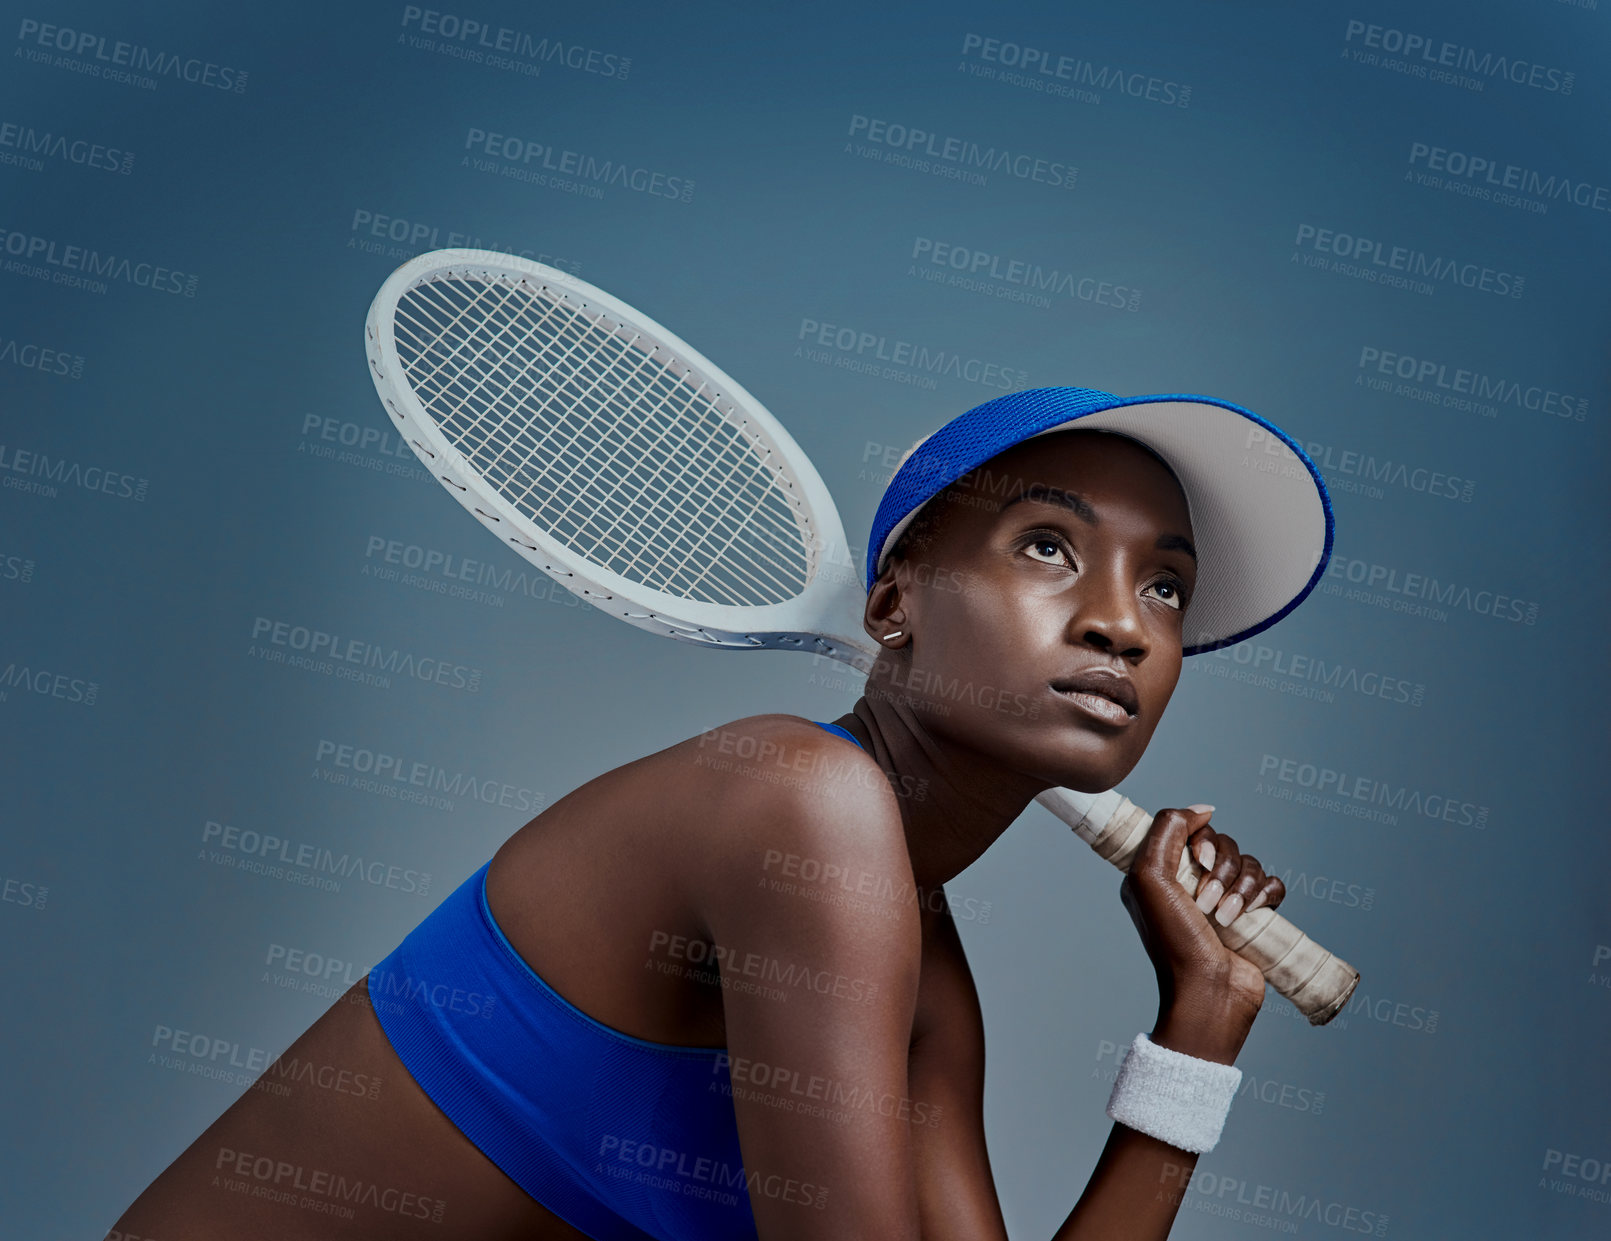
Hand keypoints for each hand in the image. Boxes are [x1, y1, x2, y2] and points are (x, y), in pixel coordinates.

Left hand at [1118, 806, 1286, 1046]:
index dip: (1198, 838)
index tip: (1196, 860)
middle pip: (1222, 844)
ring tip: (1228, 917)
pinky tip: (1252, 914)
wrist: (1209, 992)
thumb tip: (1203, 809)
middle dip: (1221, 870)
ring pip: (1249, 863)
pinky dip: (1265, 895)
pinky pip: (1271, 884)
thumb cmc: (1174, 941)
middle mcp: (1190, 883)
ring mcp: (1223, 899)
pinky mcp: (1252, 916)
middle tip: (1208, 900)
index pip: (1188, 829)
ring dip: (1242, 887)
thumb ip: (1167, 830)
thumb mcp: (1149, 877)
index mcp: (1160, 872)